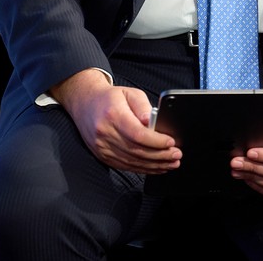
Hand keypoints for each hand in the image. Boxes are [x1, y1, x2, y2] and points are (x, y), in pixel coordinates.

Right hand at [50, 68, 181, 173]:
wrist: (85, 104)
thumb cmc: (110, 97)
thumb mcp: (129, 92)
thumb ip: (143, 106)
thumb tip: (151, 122)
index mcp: (113, 115)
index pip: (137, 134)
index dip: (156, 141)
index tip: (171, 142)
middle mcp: (105, 133)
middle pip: (137, 150)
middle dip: (160, 155)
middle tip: (177, 155)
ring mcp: (102, 147)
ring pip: (132, 161)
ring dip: (154, 165)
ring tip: (171, 163)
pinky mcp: (103, 156)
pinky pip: (125, 166)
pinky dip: (143, 169)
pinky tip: (156, 167)